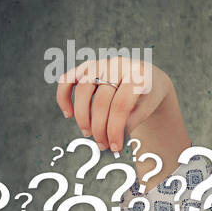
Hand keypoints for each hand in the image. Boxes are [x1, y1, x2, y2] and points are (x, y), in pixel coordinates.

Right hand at [54, 56, 173, 152]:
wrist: (147, 76)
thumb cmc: (146, 96)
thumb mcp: (146, 109)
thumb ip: (128, 123)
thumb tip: (110, 143)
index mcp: (138, 76)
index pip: (120, 106)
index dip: (115, 129)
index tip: (114, 146)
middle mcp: (118, 66)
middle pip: (101, 100)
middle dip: (99, 127)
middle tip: (102, 144)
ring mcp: (101, 64)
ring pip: (82, 89)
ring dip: (82, 115)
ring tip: (88, 133)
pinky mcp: (87, 66)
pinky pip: (68, 79)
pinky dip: (63, 97)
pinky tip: (68, 114)